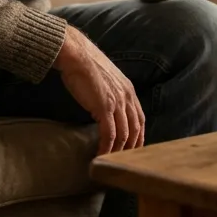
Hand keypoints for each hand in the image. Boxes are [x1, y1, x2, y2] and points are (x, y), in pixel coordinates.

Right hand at [54, 25, 144, 154]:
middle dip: (132, 147)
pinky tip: (101, 155)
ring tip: (111, 161)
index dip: (139, 135)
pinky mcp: (104, 107)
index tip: (134, 148)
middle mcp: (127, 97)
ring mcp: (117, 102)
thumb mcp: (106, 79)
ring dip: (119, 151)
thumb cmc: (85, 66)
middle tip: (125, 161)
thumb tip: (107, 107)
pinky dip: (107, 147)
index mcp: (129, 90)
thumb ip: (111, 93)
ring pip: (124, 134)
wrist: (76, 55)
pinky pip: (110, 134)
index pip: (140, 118)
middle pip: (136, 129)